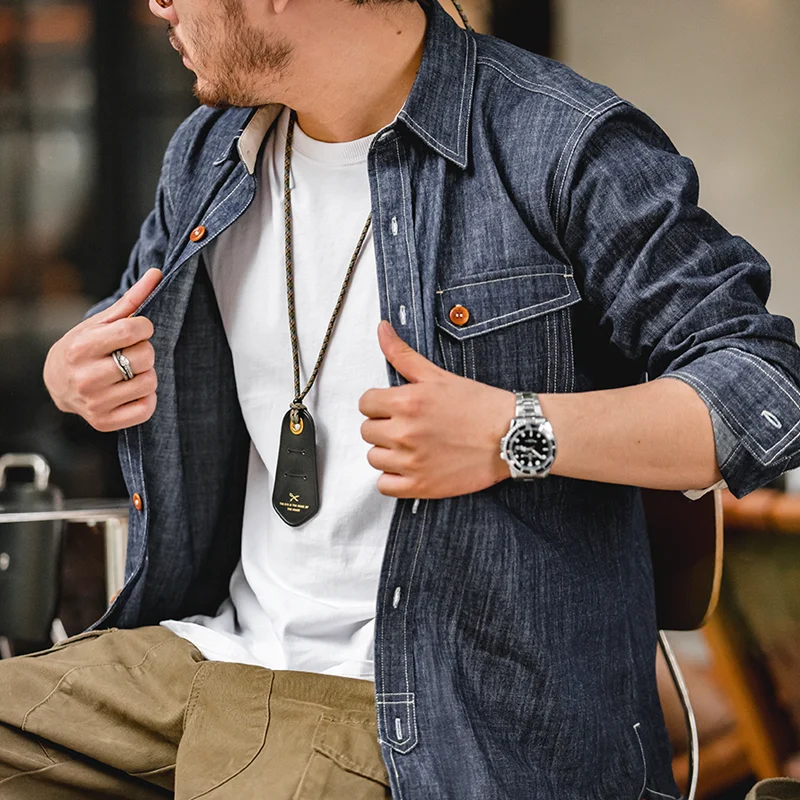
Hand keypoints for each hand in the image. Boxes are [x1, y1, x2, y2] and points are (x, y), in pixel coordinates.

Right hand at [43, 269, 162, 431]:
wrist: (58, 384)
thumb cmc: (84, 348)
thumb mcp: (100, 322)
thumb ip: (131, 300)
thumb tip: (157, 273)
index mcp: (81, 347)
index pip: (133, 330)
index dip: (144, 327)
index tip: (137, 330)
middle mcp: (86, 377)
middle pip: (145, 356)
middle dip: (145, 350)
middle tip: (130, 352)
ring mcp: (95, 403)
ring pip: (150, 382)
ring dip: (147, 374)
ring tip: (129, 372)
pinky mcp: (106, 422)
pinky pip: (147, 408)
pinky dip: (146, 398)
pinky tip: (131, 390)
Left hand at [359, 321, 515, 498]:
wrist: (511, 435)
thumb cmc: (479, 404)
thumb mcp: (438, 375)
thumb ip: (403, 355)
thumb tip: (381, 328)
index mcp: (407, 402)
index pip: (366, 404)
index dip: (380, 404)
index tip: (396, 408)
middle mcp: (405, 432)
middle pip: (367, 431)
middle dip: (384, 426)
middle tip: (409, 426)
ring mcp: (411, 462)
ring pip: (375, 458)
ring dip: (388, 453)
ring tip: (413, 446)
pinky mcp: (420, 486)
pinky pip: (385, 486)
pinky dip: (394, 479)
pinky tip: (411, 467)